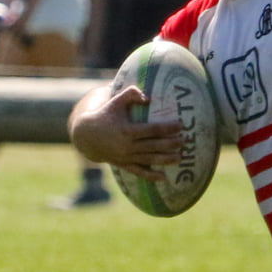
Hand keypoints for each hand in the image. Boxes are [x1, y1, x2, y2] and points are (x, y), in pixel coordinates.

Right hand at [68, 85, 184, 177]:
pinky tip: (163, 178)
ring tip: (180, 158)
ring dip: (165, 160)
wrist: (86, 135)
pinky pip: (139, 172)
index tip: (180, 125)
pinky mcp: (123, 164)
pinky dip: (151, 176)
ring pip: (149, 160)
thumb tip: (149, 98)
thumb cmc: (105, 114)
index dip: (167, 128)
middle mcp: (127, 146)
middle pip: (154, 146)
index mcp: (127, 130)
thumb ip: (131, 94)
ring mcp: (125, 157)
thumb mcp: (115, 101)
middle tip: (185, 141)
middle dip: (171, 144)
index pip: (152, 130)